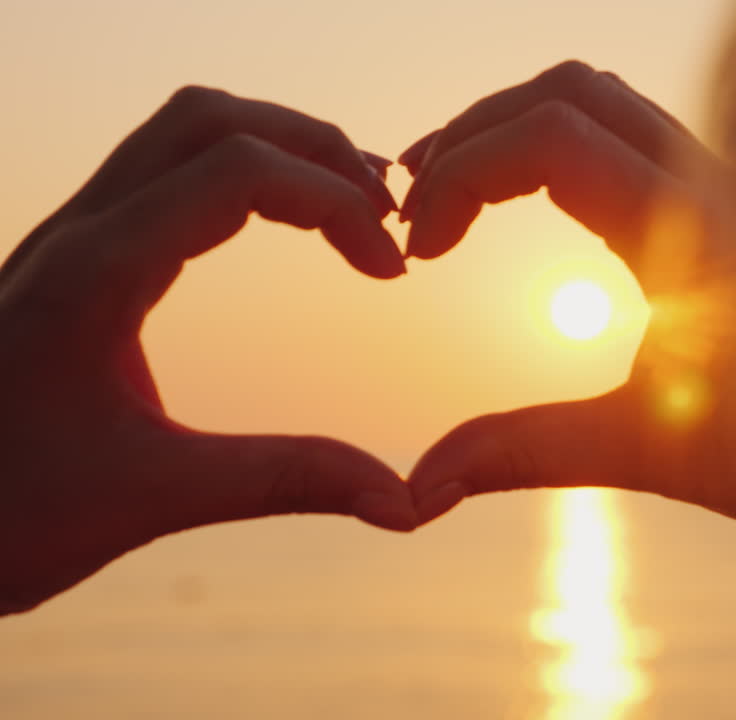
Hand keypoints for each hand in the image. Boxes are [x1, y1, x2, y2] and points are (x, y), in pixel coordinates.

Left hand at [0, 87, 459, 615]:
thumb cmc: (6, 516)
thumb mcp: (153, 498)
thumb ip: (283, 481)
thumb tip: (401, 501)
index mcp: (96, 272)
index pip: (239, 170)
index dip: (337, 203)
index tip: (392, 269)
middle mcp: (77, 233)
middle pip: (212, 119)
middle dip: (315, 151)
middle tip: (385, 216)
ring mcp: (70, 238)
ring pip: (184, 131)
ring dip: (278, 150)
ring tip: (350, 209)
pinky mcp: (75, 259)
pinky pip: (164, 171)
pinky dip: (241, 175)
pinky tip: (283, 227)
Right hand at [400, 62, 735, 534]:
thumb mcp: (651, 451)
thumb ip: (530, 454)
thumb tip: (423, 488)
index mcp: (693, 232)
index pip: (550, 136)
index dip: (460, 173)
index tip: (421, 249)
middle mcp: (717, 184)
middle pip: (569, 91)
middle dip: (475, 135)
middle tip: (418, 211)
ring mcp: (730, 182)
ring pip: (606, 99)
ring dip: (518, 128)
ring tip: (458, 199)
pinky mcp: (733, 197)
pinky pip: (636, 130)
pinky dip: (563, 144)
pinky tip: (532, 208)